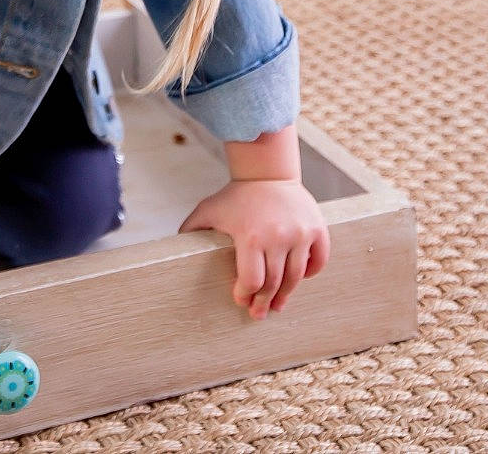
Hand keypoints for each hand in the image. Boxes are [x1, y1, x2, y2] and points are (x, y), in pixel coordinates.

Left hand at [180, 179, 329, 319]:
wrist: (268, 173)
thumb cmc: (236, 196)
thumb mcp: (208, 210)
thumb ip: (191, 231)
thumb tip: (169, 252)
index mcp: (250, 235)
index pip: (251, 280)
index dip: (245, 295)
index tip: (241, 300)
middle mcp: (278, 236)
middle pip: (274, 284)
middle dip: (264, 302)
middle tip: (259, 313)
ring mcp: (301, 233)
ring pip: (296, 277)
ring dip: (286, 295)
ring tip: (278, 304)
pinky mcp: (318, 229)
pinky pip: (318, 261)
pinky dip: (310, 273)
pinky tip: (298, 278)